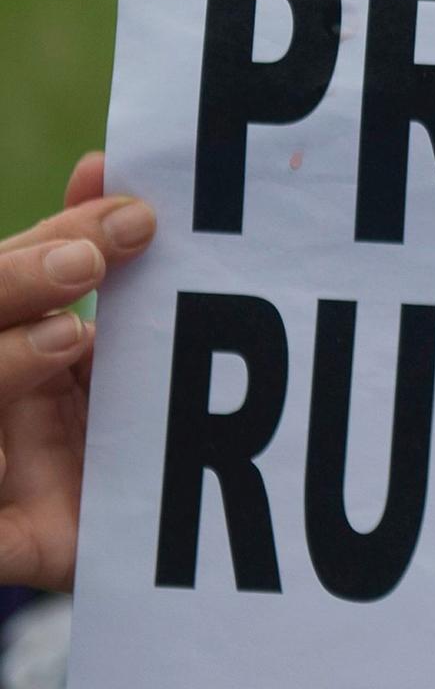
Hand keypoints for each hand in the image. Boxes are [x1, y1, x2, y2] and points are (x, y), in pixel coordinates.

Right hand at [0, 154, 155, 589]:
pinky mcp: (12, 540)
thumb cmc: (121, 420)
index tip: (123, 214)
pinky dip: (1, 519)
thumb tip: (103, 166)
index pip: (8, 278)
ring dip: (6, 364)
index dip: (53, 240)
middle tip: (86, 266)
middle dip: (17, 285)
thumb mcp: (122, 341)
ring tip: (68, 337)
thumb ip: (100, 258)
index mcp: (13, 340)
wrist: (149, 529)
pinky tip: (10, 472)